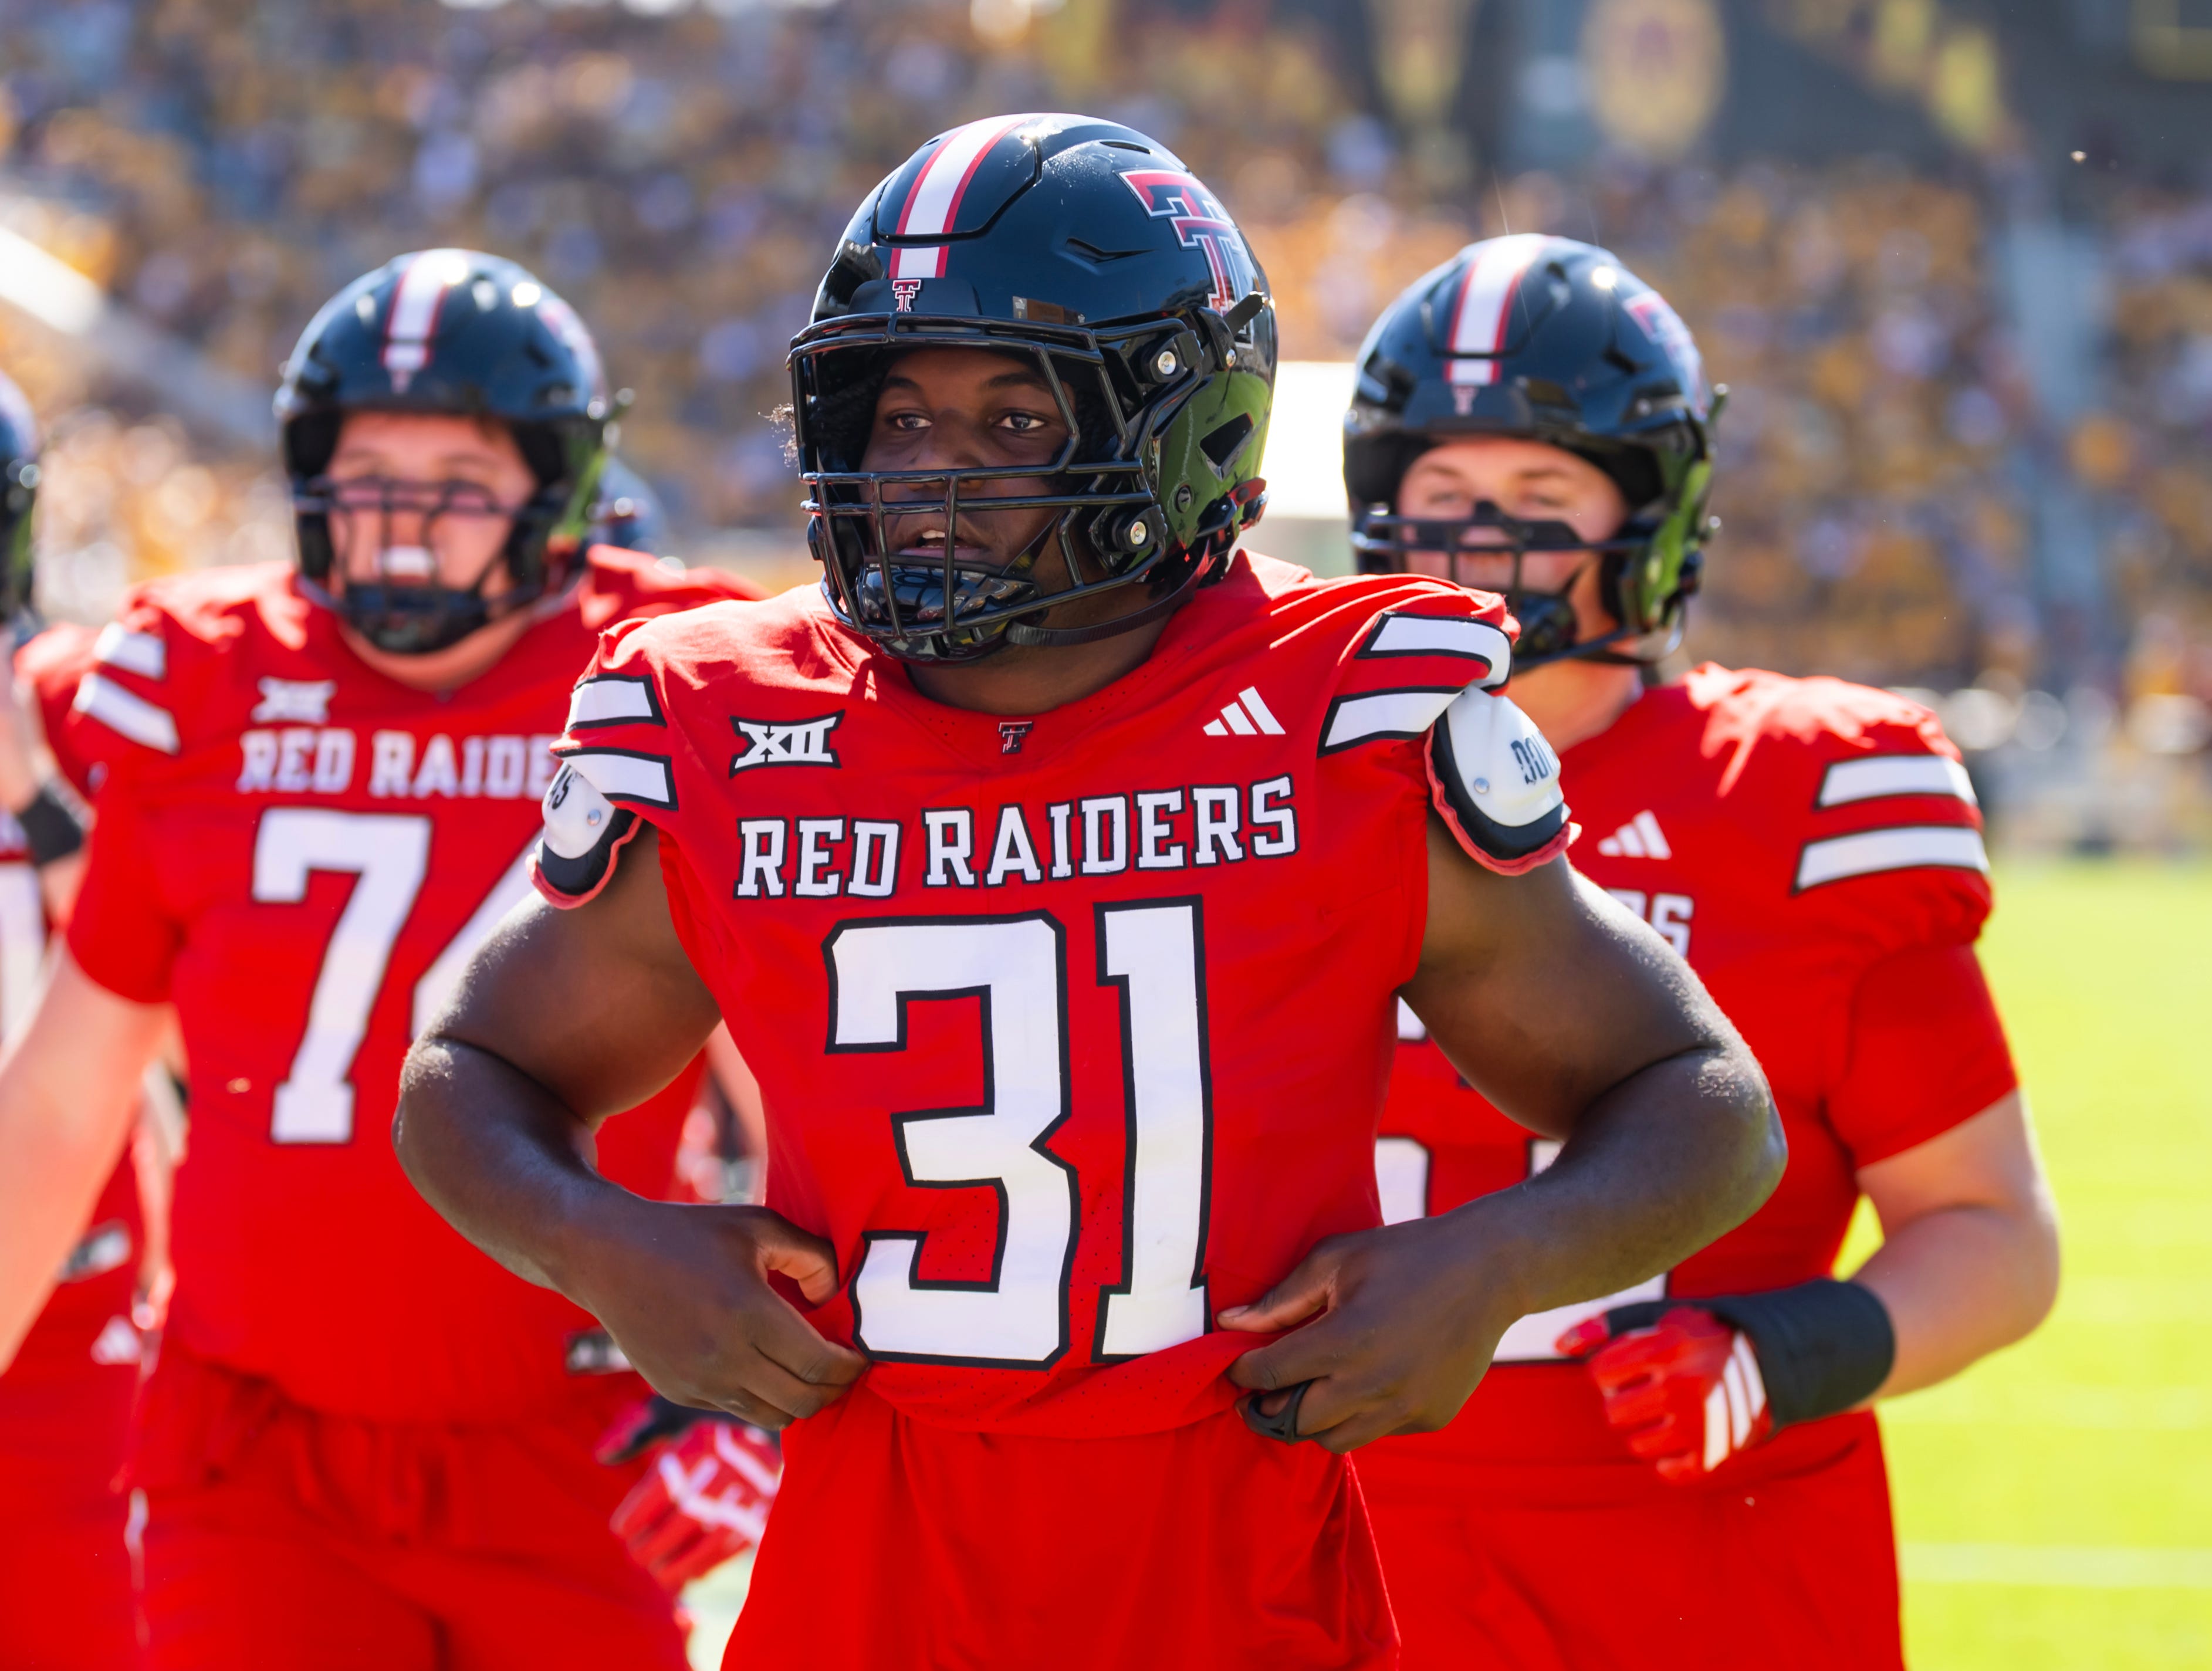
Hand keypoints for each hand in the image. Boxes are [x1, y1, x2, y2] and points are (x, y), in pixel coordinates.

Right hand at [565, 1198, 864, 1431]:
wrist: (610, 1256)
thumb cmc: (692, 1233)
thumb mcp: (760, 1226)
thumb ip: (812, 1257)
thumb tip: (834, 1297)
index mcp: (750, 1314)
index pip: (820, 1366)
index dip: (850, 1368)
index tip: (861, 1356)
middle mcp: (725, 1357)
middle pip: (803, 1402)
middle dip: (833, 1390)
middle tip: (845, 1371)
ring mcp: (699, 1382)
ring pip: (772, 1416)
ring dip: (799, 1401)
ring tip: (810, 1373)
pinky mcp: (678, 1392)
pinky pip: (737, 1409)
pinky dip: (762, 1398)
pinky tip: (767, 1368)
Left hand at [601, 1405, 781, 1591]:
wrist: (773, 1430)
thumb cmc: (711, 1426)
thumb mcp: (678, 1414)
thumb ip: (640, 1433)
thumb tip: (602, 1454)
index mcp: (704, 1440)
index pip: (664, 1486)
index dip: (637, 1514)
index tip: (620, 1530)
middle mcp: (731, 1465)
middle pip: (685, 1516)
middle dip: (654, 1544)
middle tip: (636, 1555)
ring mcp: (755, 1491)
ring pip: (710, 1538)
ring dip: (678, 1564)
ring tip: (657, 1572)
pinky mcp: (769, 1512)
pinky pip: (734, 1548)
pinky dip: (707, 1565)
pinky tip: (688, 1574)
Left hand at [1218, 1215, 1517, 1452]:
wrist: (1488, 1271)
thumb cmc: (1406, 1255)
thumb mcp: (1336, 1260)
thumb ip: (1280, 1299)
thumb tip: (1230, 1323)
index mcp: (1344, 1342)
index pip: (1270, 1376)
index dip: (1243, 1375)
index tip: (1236, 1369)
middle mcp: (1374, 1385)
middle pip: (1296, 1422)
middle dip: (1271, 1408)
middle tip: (1264, 1392)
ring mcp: (1406, 1408)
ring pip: (1335, 1440)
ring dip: (1314, 1420)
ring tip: (1310, 1391)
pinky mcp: (1431, 1418)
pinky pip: (1378, 1432)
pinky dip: (1360, 1416)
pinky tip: (1363, 1384)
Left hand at [1556, 1302, 1769, 1481]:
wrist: (1772, 1362)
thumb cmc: (1702, 1335)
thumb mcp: (1661, 1317)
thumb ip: (1608, 1324)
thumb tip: (1558, 1345)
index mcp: (1667, 1347)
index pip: (1601, 1372)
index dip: (1608, 1371)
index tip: (1627, 1367)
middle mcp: (1683, 1387)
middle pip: (1613, 1412)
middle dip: (1622, 1401)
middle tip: (1645, 1390)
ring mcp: (1700, 1424)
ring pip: (1636, 1444)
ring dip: (1643, 1429)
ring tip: (1663, 1411)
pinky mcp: (1715, 1454)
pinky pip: (1668, 1471)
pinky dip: (1668, 1458)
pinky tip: (1679, 1436)